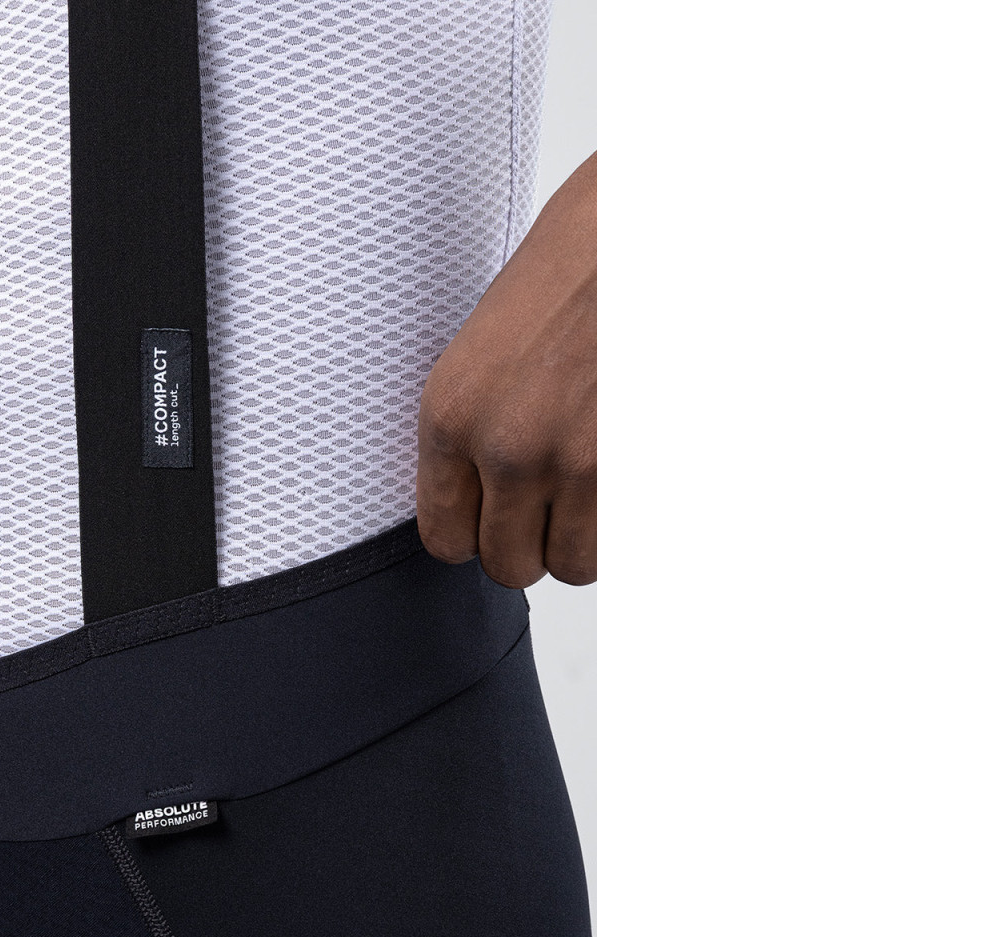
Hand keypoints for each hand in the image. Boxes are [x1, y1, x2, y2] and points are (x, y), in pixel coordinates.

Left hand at [416, 153, 595, 587]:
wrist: (640, 222)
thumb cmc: (570, 266)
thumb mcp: (486, 348)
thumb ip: (474, 430)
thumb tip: (484, 503)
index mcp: (450, 414)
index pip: (444, 542)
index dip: (478, 533)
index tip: (500, 511)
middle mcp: (505, 446)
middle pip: (507, 565)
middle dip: (532, 543)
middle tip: (553, 500)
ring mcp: (577, 458)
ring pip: (572, 565)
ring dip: (584, 539)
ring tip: (594, 487)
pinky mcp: (636, 459)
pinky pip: (622, 539)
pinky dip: (625, 521)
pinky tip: (622, 469)